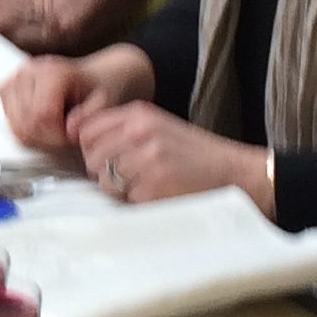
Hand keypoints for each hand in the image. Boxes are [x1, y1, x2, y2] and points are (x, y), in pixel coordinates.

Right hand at [0, 45, 151, 150]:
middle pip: (26, 122)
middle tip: (66, 136)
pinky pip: (10, 122)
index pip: (41, 115)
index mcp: (52, 71)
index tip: (72, 136)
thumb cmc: (98, 89)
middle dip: (47, 138)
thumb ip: (90, 117)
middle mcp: (28, 71)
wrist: (91, 76)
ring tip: (56, 130)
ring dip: (36, 136)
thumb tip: (70, 129)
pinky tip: (44, 126)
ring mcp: (14, 79)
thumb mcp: (104, 102)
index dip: (56, 134)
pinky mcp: (6, 88)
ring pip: (15, 125)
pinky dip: (26, 131)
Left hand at [70, 100, 267, 208]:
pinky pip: (126, 200)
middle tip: (128, 177)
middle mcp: (139, 133)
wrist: (236, 172)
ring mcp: (147, 160)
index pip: (87, 129)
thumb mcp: (158, 127)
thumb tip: (80, 141)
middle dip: (103, 172)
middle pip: (91, 157)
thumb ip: (123, 129)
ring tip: (144, 186)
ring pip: (105, 182)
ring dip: (118, 190)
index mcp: (139, 114)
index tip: (104, 158)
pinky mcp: (154, 187)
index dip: (91, 148)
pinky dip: (137, 203)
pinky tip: (158, 195)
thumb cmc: (194, 153)